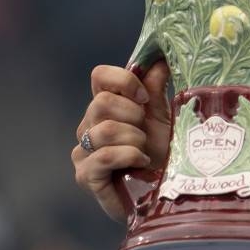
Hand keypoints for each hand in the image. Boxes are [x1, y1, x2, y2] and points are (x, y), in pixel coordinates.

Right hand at [72, 61, 171, 222]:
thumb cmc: (163, 153)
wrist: (166, 191)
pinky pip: (104, 156)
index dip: (124, 81)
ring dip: (135, 139)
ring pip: (105, 129)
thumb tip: (160, 58)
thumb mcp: (163, 116)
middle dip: (135, 116)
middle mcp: (89, 125)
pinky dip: (129, 156)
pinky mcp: (86, 176)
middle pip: (102, 102)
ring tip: (145, 151)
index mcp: (107, 106)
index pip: (99, 76)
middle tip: (147, 132)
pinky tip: (141, 163)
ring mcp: (84, 151)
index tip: (145, 98)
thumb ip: (156, 88)